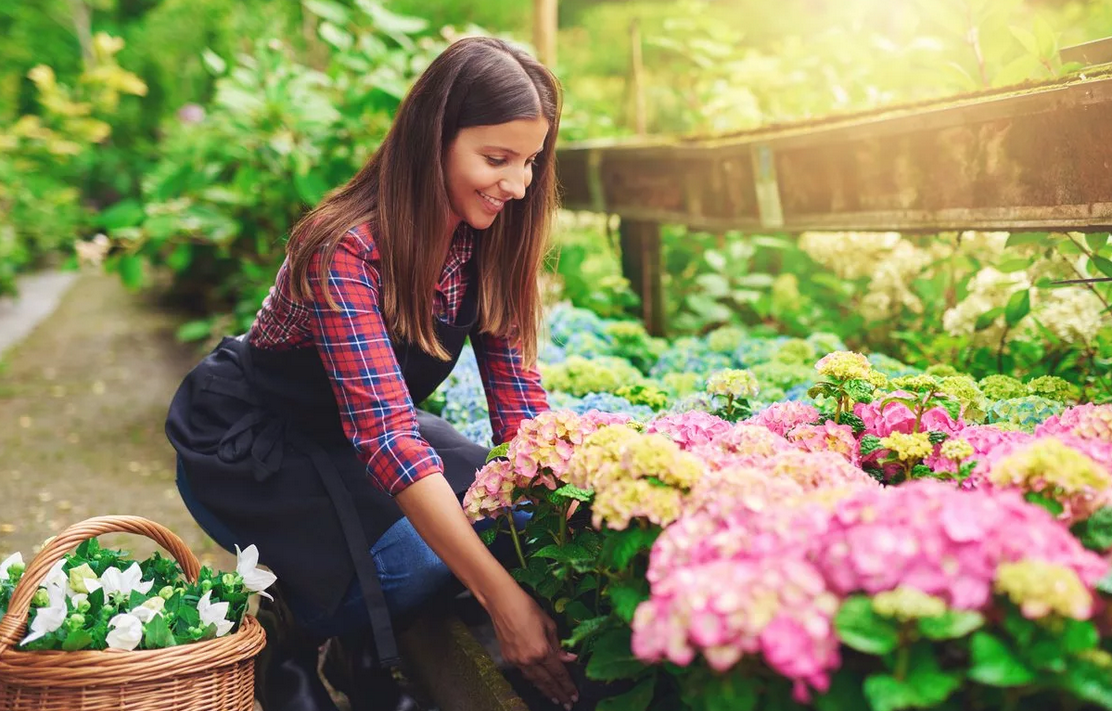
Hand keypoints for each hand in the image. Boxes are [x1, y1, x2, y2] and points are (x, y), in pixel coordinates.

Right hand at [487, 583, 578, 707]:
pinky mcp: (507, 657)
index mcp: (542, 651)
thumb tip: (570, 658)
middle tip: (567, 704)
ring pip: (534, 680)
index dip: (567, 685)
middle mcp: (528, 660)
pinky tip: (538, 683)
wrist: (501, 602)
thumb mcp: (549, 623)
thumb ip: (559, 644)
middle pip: (547, 682)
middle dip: (558, 694)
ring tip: (554, 699)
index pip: (558, 673)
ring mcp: (516, 660)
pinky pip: (524, 673)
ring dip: (545, 690)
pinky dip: (533, 680)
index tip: (574, 695)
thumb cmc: (527, 607)